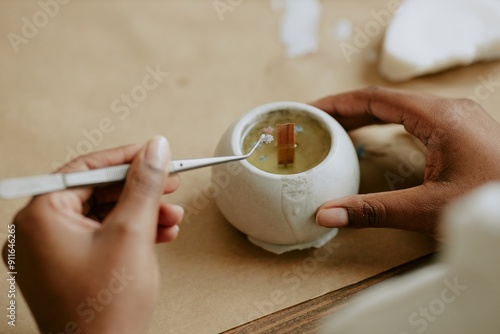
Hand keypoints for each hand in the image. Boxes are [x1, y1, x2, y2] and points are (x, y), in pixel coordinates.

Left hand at [3, 136, 182, 332]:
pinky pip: (102, 237)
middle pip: (96, 192)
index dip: (126, 159)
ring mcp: (52, 253)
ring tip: (173, 214)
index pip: (85, 170)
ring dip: (142, 212)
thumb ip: (143, 185)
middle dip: (140, 190)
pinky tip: (161, 232)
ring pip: (103, 216)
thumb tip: (155, 150)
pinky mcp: (70, 267)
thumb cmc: (106, 310)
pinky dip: (132, 232)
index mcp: (39, 218)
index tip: (155, 153)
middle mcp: (38, 233)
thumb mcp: (132, 233)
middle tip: (169, 181)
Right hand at [312, 86, 499, 235]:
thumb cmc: (490, 203)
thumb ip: (373, 210)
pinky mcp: (462, 134)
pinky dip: (387, 126)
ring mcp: (457, 121)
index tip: (313, 109)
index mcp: (439, 117)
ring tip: (337, 128)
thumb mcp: (427, 209)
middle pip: (385, 101)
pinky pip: (414, 121)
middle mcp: (449, 111)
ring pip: (400, 110)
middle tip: (317, 122)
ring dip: (367, 117)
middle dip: (348, 110)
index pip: (376, 98)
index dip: (339, 103)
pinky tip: (375, 137)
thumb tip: (327, 214)